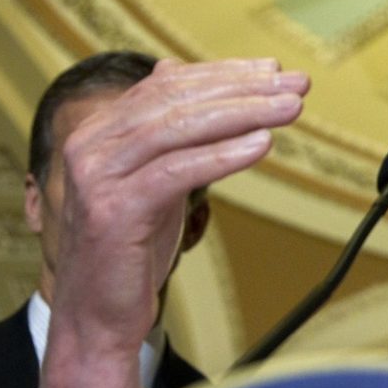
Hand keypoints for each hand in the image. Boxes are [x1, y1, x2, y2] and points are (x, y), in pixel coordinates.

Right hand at [40, 57, 307, 387]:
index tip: (276, 70)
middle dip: (243, 88)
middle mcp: (91, 145)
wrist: (96, 317)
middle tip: (296, 85)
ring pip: (179, 128)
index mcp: (100, 131)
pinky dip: (223, 155)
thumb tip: (181, 73)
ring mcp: (98, 177)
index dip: (225, 73)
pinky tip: (262, 145)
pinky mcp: (113, 211)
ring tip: (290, 109)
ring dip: (243, 113)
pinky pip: (177, 172)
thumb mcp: (154, 182)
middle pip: (177, 100)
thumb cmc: (131, 250)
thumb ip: (170, 136)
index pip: (168, 84)